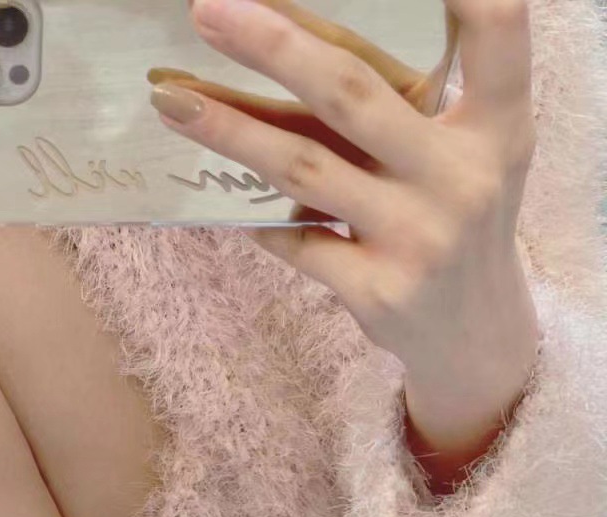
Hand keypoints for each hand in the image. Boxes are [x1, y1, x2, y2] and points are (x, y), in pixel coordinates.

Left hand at [150, 0, 540, 490]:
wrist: (474, 332)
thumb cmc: (458, 218)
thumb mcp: (474, 152)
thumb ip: (422, 101)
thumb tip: (304, 44)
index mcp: (497, 125)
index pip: (497, 30)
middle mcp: (461, 177)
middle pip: (352, 94)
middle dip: (273, 46)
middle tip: (208, 11)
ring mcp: (417, 238)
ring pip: (303, 168)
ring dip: (229, 130)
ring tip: (172, 101)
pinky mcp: (376, 291)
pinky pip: (294, 242)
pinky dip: (256, 219)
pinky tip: (216, 197)